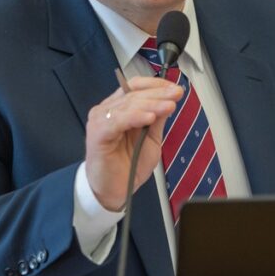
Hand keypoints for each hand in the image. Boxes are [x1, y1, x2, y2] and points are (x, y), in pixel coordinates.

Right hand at [84, 76, 182, 210]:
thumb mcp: (150, 138)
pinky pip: (118, 121)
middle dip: (158, 94)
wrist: (115, 190)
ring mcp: (100, 120)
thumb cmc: (129, 164)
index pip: (135, 86)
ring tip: (169, 106)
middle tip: (176, 95)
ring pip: (128, 105)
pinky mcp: (98, 133)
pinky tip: (149, 118)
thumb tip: (170, 100)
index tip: (175, 89)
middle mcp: (107, 110)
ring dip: (152, 104)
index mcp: (119, 108)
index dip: (156, 85)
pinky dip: (135, 117)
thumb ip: (157, 119)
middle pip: (133, 94)